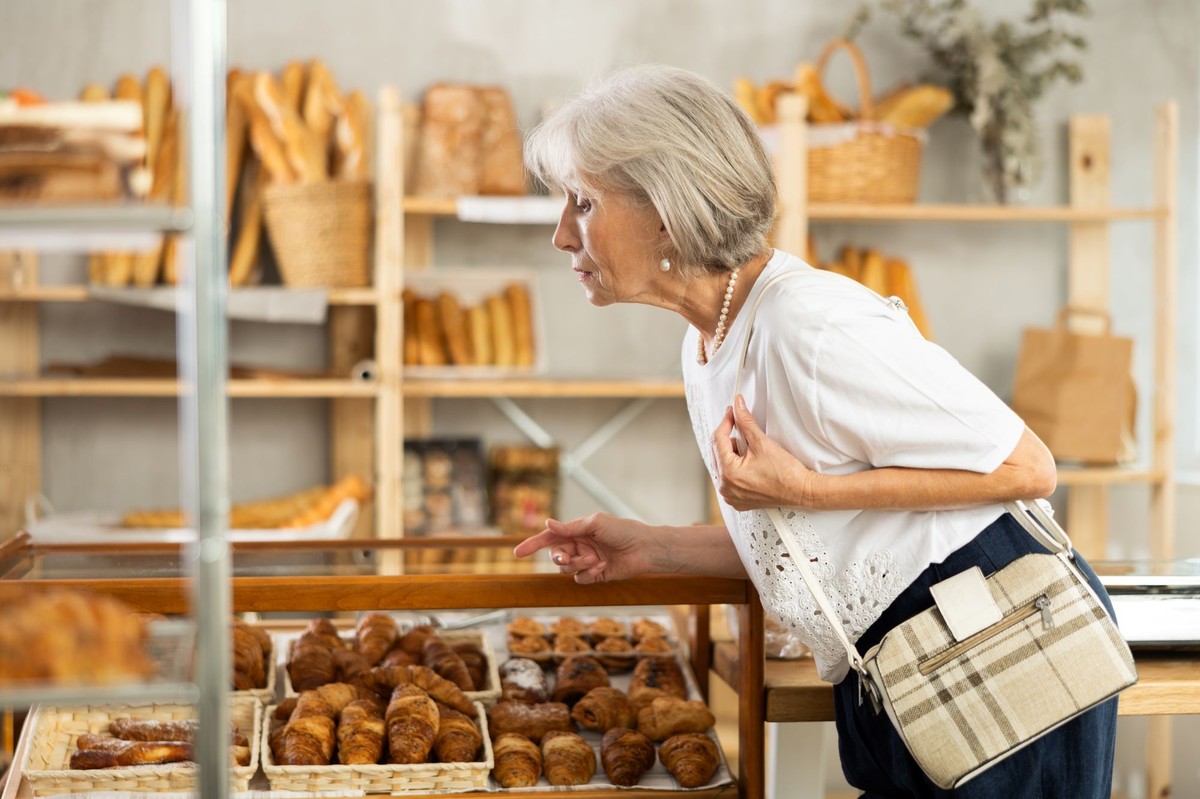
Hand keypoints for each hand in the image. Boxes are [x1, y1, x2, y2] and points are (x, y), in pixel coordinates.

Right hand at [512, 513, 655, 583]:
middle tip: (566, 558)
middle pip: (556, 556)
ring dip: (578, 565)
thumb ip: (570, 527)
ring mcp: (586, 561)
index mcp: (577, 530)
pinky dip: (588, 573)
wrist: (644, 549)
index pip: (550, 537)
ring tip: (594, 560)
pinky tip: (602, 567)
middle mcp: (580, 545)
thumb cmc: (623, 530)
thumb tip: (547, 523)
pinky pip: (580, 579)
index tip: (517, 553)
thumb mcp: (595, 524)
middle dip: (559, 558)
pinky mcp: (595, 575)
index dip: (533, 545)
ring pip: (567, 569)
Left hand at [712, 394, 817, 510]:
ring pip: (722, 465)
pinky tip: (748, 463)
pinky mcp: (737, 500)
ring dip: (732, 453)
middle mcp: (725, 487)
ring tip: (750, 449)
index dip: (725, 422)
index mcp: (728, 473)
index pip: (717, 440)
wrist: (801, 492)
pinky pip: (728, 478)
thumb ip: (746, 422)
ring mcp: (730, 496)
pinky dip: (735, 468)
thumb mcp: (762, 443)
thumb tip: (738, 407)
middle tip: (742, 428)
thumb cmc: (786, 474)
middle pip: (717, 453)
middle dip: (729, 438)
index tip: (731, 412)